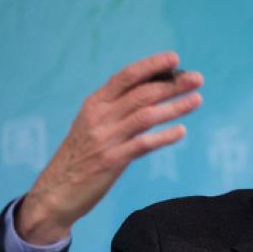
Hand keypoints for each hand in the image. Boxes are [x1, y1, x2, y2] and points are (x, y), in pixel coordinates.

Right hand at [16, 52, 202, 243]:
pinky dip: (164, 137)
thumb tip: (154, 92)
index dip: (151, 65)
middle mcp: (99, 117)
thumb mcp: (93, 126)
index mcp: (94, 104)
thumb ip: (118, 109)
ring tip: (197, 99)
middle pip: (142, 93)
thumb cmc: (81, 157)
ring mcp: (104, 139)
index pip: (126, 76)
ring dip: (174, 106)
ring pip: (146, 115)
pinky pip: (143, 144)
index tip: (175, 58)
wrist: (54, 193)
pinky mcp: (110, 161)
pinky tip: (181, 132)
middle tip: (198, 78)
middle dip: (172, 83)